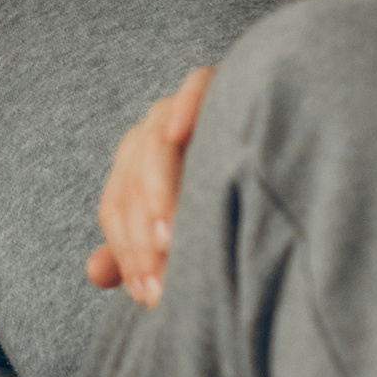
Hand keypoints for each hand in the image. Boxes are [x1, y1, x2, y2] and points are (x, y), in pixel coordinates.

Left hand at [84, 68, 212, 307]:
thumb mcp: (185, 229)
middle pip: (131, 182)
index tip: (150, 296)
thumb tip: (94, 273)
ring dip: (157, 189)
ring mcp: (179, 106)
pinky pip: (195, 87)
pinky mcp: (217, 80)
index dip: (127, 254)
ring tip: (169, 238)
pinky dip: (184, 107)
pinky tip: (177, 134)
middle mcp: (149, 134)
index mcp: (133, 167)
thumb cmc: (226, 195)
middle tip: (163, 282)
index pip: (116, 209)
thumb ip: (139, 251)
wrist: (281, 137)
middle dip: (141, 237)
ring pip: (154, 143)